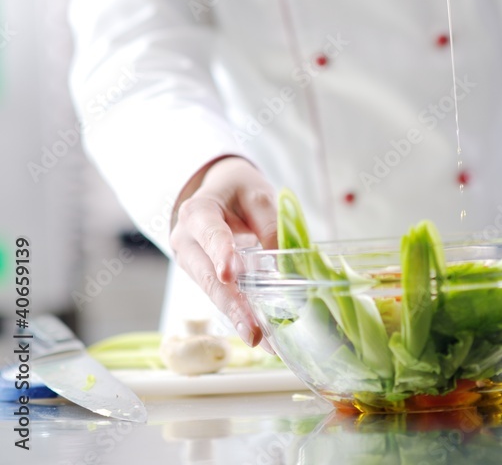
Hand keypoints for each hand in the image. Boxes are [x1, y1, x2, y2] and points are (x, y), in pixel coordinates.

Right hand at [169, 157, 276, 346]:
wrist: (219, 193)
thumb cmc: (237, 191)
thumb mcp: (257, 195)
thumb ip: (270, 224)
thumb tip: (284, 262)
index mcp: (197, 212)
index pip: (210, 233)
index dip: (221, 253)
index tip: (229, 274)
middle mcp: (186, 240)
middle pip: (208, 276)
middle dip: (232, 304)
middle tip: (253, 330)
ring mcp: (191, 263)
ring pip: (214, 293)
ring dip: (238, 317)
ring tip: (263, 340)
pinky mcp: (203, 277)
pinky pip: (220, 296)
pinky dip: (239, 313)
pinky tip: (260, 333)